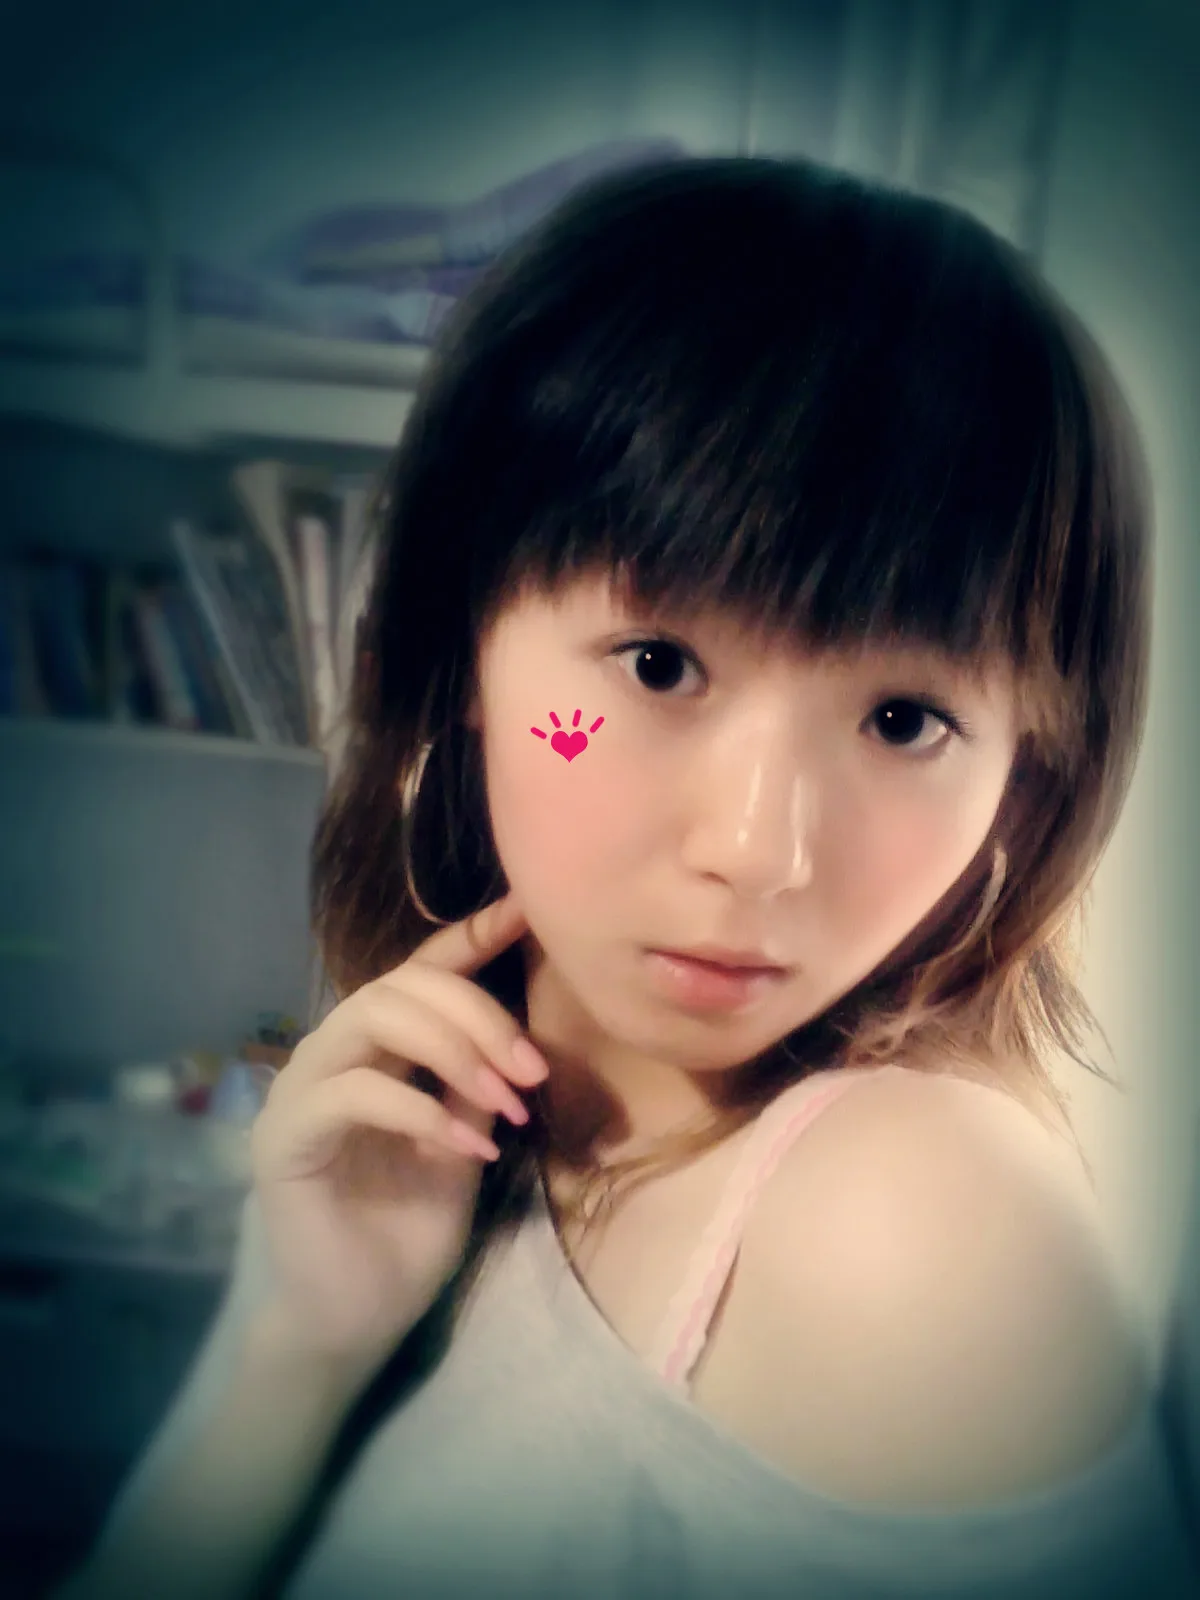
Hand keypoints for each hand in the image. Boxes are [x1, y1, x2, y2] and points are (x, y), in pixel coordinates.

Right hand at [248, 891, 546, 1372]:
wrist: (355, 1318)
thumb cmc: (408, 1230)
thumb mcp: (464, 1143)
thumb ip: (477, 1085)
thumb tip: (519, 1041)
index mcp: (377, 1048)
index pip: (419, 971)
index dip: (469, 937)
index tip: (523, 913)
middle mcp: (332, 1052)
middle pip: (403, 983)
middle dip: (479, 1014)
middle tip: (532, 1070)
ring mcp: (300, 1089)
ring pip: (373, 1014)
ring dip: (453, 1050)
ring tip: (506, 1101)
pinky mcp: (284, 1137)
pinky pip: (355, 1091)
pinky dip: (421, 1110)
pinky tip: (467, 1151)